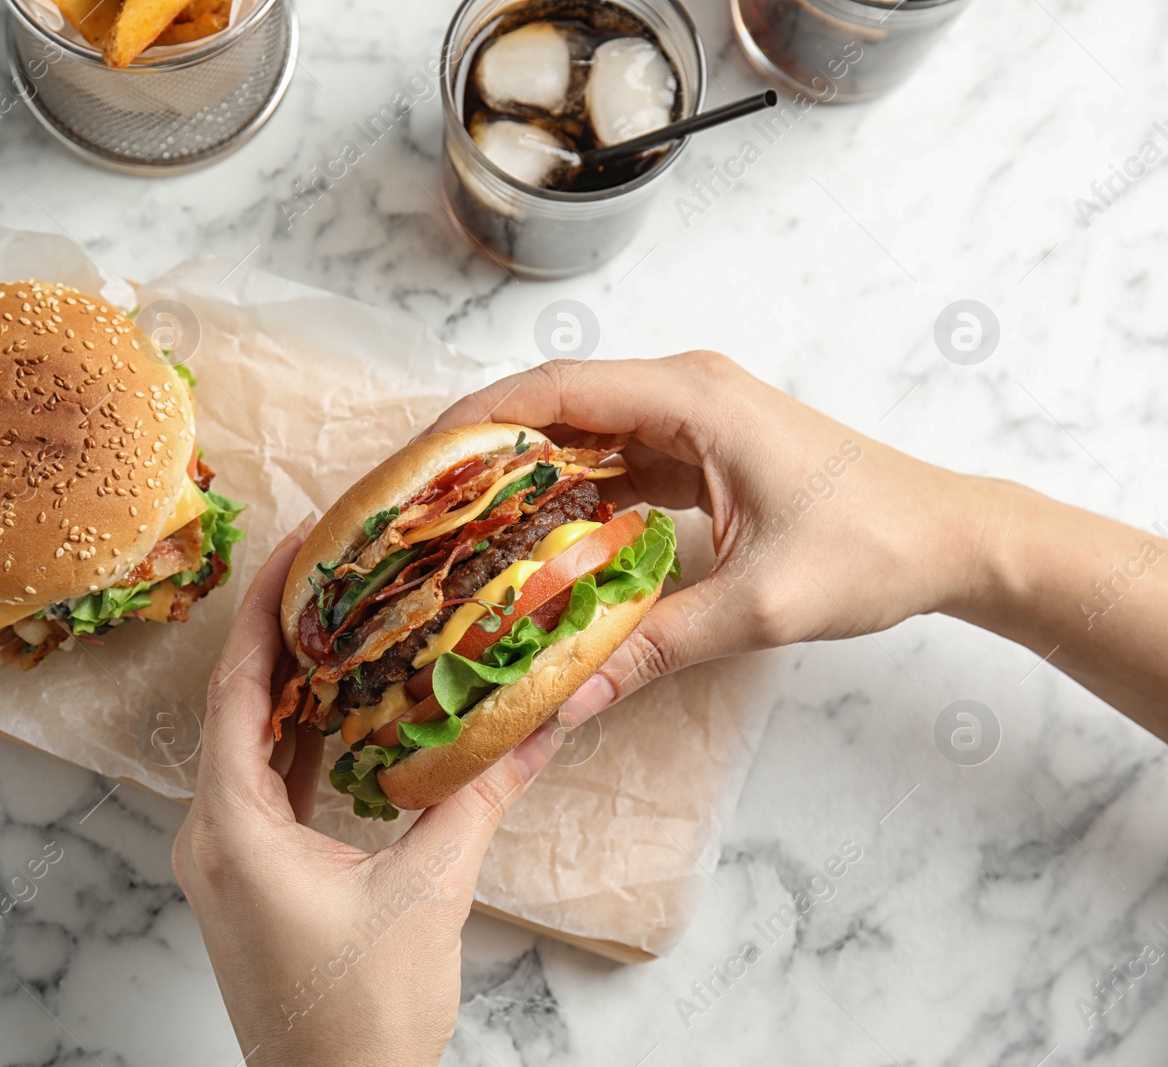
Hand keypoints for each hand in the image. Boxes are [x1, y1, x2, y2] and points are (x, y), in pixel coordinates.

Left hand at [173, 525, 563, 1066]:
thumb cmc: (364, 1018)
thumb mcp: (431, 895)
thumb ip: (481, 799)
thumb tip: (542, 725)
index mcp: (234, 830)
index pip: (237, 692)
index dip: (261, 613)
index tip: (294, 551)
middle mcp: (211, 838)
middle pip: (235, 709)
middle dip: (277, 637)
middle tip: (325, 570)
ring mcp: (224, 862)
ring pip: (248, 748)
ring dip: (288, 689)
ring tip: (336, 623)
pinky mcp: (249, 881)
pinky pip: (263, 789)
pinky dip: (297, 744)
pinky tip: (338, 712)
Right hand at [428, 353, 986, 721]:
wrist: (952, 539)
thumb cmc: (875, 548)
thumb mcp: (761, 606)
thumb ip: (658, 645)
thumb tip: (572, 696)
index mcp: (692, 398)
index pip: (558, 388)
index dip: (479, 418)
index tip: (419, 459)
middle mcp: (685, 391)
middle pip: (558, 404)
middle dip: (488, 450)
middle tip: (423, 505)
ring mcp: (694, 417)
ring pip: (583, 434)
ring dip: (527, 474)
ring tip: (463, 527)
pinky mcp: (702, 450)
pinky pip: (616, 461)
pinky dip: (573, 495)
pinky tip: (538, 542)